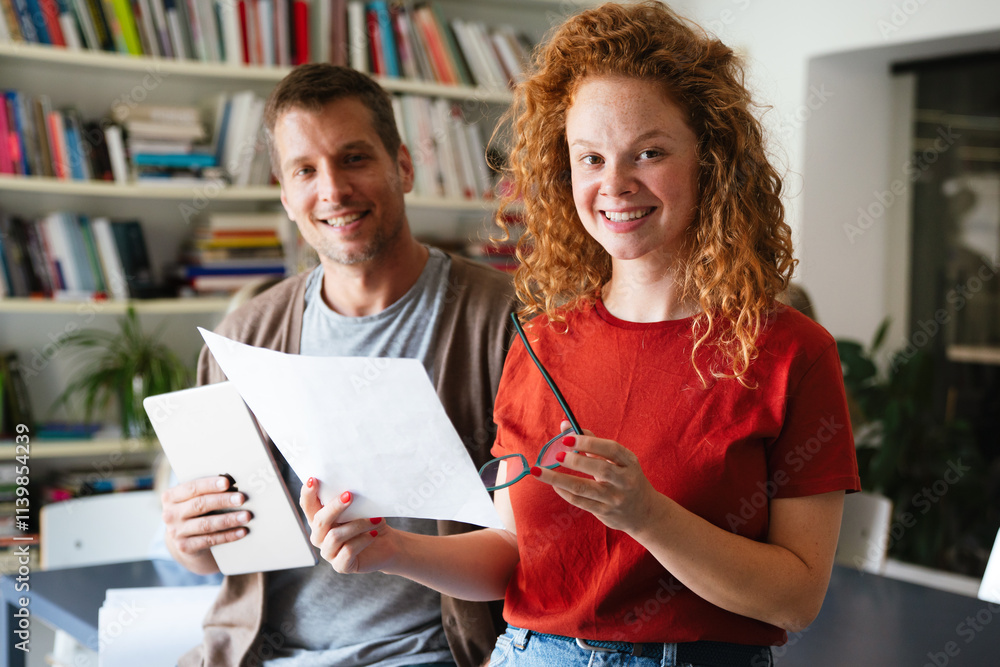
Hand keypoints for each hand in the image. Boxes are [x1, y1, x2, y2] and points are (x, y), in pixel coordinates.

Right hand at [161, 475, 250, 555]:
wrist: (183, 539)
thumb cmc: (194, 511)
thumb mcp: (193, 498)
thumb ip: (206, 490)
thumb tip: (233, 481)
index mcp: (171, 497)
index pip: (191, 488)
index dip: (209, 484)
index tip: (227, 482)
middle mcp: (170, 514)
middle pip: (200, 505)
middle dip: (223, 501)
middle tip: (241, 498)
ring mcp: (176, 532)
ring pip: (206, 524)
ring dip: (229, 519)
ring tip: (247, 516)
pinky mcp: (185, 547)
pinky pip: (210, 540)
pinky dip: (228, 535)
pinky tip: (242, 531)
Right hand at [299, 478, 394, 573]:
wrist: (387, 544)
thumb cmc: (371, 522)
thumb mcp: (360, 508)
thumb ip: (350, 500)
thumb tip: (349, 489)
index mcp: (320, 520)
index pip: (308, 506)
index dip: (307, 493)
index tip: (313, 479)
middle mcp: (320, 537)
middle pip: (320, 521)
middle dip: (334, 507)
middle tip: (350, 495)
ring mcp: (329, 552)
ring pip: (335, 536)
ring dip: (357, 525)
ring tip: (376, 519)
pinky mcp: (341, 565)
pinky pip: (347, 551)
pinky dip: (362, 540)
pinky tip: (373, 534)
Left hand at [530, 420, 659, 533]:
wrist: (645, 513)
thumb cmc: (626, 478)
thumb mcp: (618, 460)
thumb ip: (592, 443)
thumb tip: (564, 425)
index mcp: (630, 462)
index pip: (611, 449)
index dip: (589, 443)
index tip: (568, 438)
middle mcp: (625, 481)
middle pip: (600, 469)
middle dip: (576, 461)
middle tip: (557, 454)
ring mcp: (615, 498)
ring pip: (583, 488)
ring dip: (559, 479)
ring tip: (540, 471)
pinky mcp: (605, 512)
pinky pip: (579, 501)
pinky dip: (563, 492)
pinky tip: (553, 484)